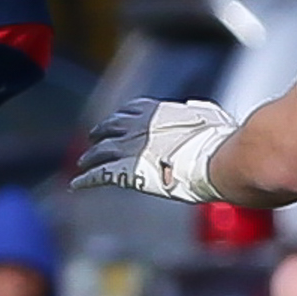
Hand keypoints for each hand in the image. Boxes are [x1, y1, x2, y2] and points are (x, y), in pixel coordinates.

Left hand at [73, 96, 235, 200]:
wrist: (214, 158)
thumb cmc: (219, 139)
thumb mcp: (210, 116)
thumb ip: (198, 113)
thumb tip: (200, 110)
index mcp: (157, 111)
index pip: (132, 110)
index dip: (122, 117)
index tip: (117, 120)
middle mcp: (137, 126)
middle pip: (110, 127)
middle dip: (101, 133)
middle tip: (94, 138)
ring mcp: (129, 148)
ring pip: (100, 151)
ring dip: (90, 157)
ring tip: (83, 163)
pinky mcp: (126, 171)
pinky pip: (99, 175)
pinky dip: (86, 180)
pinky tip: (77, 185)